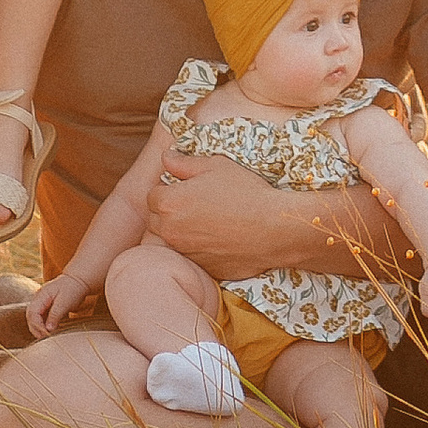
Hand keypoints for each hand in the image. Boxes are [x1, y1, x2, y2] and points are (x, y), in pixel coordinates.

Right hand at [26, 275, 89, 336]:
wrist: (78, 280)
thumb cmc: (73, 289)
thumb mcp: (65, 302)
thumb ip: (55, 315)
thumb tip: (48, 329)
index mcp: (41, 295)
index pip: (32, 313)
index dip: (37, 325)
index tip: (46, 334)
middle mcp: (38, 298)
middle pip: (31, 316)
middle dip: (36, 328)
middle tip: (45, 339)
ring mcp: (41, 302)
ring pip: (34, 318)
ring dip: (39, 328)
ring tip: (47, 337)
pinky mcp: (46, 306)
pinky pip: (41, 317)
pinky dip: (43, 325)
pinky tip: (49, 331)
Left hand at [148, 156, 360, 282]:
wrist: (274, 228)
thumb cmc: (246, 192)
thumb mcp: (216, 165)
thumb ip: (184, 163)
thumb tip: (167, 158)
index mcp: (168, 203)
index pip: (153, 195)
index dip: (169, 189)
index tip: (187, 188)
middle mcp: (170, 231)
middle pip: (157, 220)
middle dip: (170, 212)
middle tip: (197, 204)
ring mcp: (185, 253)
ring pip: (173, 240)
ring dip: (182, 232)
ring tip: (208, 222)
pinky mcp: (202, 268)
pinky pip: (192, 257)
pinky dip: (199, 249)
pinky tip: (220, 238)